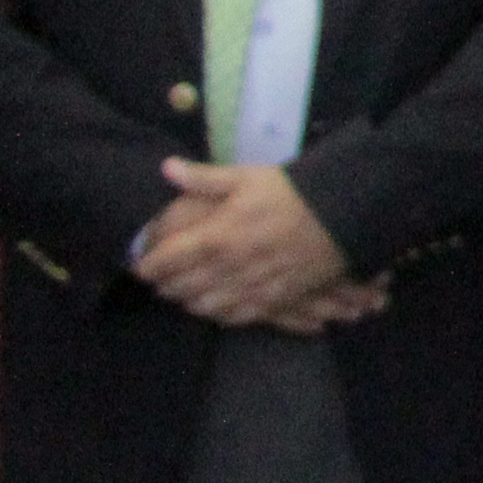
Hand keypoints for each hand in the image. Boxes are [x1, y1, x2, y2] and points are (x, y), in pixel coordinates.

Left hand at [137, 159, 350, 323]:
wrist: (342, 214)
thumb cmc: (291, 192)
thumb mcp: (246, 177)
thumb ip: (203, 177)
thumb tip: (165, 167)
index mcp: (216, 237)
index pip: (168, 259)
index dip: (148, 266)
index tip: (140, 267)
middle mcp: (229, 267)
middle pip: (183, 286)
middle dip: (166, 286)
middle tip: (159, 283)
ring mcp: (252, 286)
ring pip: (207, 305)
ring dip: (190, 302)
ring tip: (184, 296)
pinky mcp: (275, 298)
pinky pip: (239, 315)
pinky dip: (221, 315)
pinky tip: (216, 310)